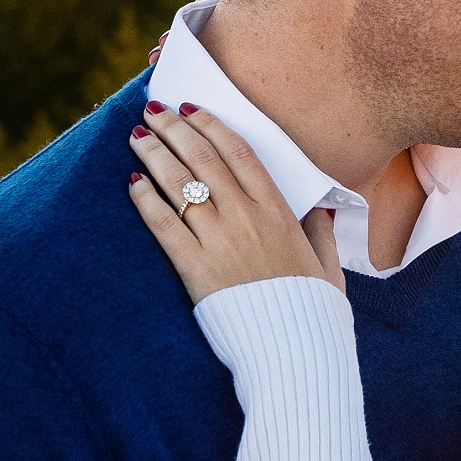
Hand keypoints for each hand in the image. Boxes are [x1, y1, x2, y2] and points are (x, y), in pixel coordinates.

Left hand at [127, 105, 341, 302]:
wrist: (295, 351)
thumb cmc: (313, 311)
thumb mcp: (328, 266)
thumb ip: (321, 233)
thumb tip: (321, 210)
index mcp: (279, 212)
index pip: (239, 152)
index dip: (211, 125)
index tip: (191, 109)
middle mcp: (247, 218)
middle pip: (203, 158)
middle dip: (174, 129)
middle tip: (154, 111)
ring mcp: (220, 241)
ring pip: (180, 184)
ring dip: (154, 154)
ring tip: (136, 136)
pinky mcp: (196, 269)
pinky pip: (164, 225)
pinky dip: (146, 200)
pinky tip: (133, 182)